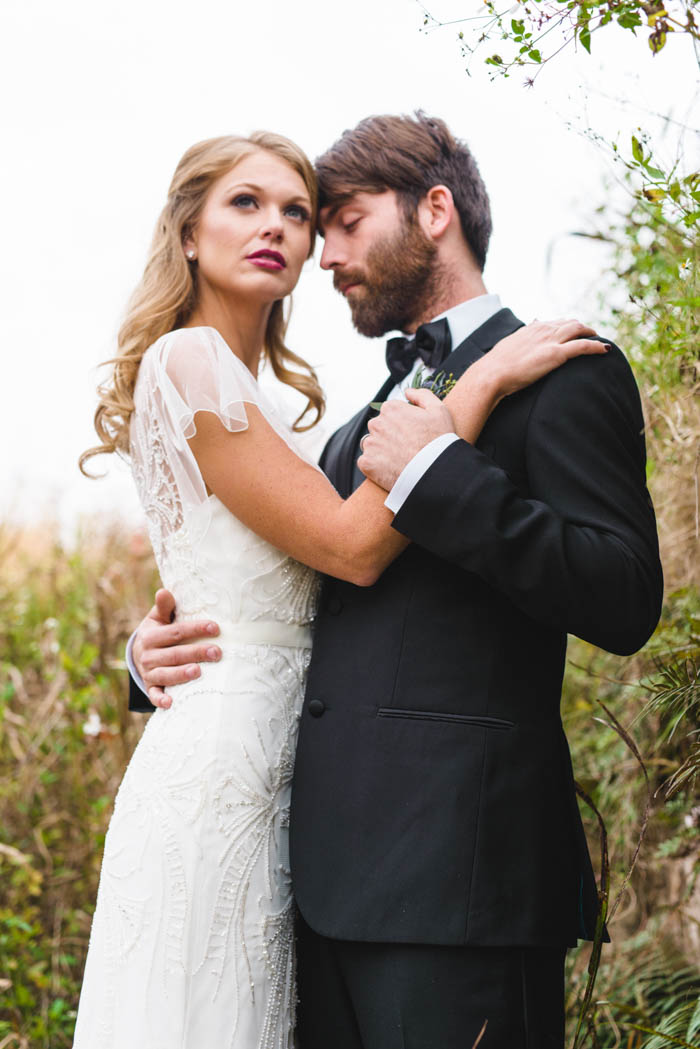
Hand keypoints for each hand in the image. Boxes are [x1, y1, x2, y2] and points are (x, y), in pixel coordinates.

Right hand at [132, 588, 221, 709]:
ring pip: (165, 675)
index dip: (195, 629)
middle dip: (196, 653)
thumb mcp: (157, 619)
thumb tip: (164, 591)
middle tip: (217, 652)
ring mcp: (148, 673)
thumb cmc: (157, 633)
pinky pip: (154, 695)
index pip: (175, 632)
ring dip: (180, 674)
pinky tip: (171, 703)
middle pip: (174, 654)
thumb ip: (164, 607)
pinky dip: (160, 700)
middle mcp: (148, 656)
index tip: (216, 628)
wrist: (138, 655)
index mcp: (150, 636)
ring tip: (198, 672)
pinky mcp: (150, 688)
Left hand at [358, 388, 454, 490]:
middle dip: (389, 435)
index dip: (402, 423)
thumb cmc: (439, 441)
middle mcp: (376, 423)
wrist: (435, 473)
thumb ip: (422, 395)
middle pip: (379, 428)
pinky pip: (366, 462)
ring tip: (399, 459)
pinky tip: (391, 469)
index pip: (390, 412)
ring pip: (372, 445)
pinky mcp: (366, 463)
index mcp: (391, 409)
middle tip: (406, 448)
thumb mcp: (439, 410)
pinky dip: (375, 466)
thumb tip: (407, 391)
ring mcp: (370, 444)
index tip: (412, 433)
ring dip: (381, 450)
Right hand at [473, 319, 607, 400]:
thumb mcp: (509, 346)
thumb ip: (521, 338)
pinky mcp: (556, 354)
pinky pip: (583, 346)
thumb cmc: (497, 365)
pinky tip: (606, 350)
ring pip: (579, 330)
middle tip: (591, 336)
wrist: (492, 374)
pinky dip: (596, 346)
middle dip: (583, 328)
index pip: (555, 322)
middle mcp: (543, 330)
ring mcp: (551, 341)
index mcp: (532, 328)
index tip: (574, 332)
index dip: (568, 326)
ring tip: (600, 341)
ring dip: (592, 334)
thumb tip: (528, 328)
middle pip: (571, 323)